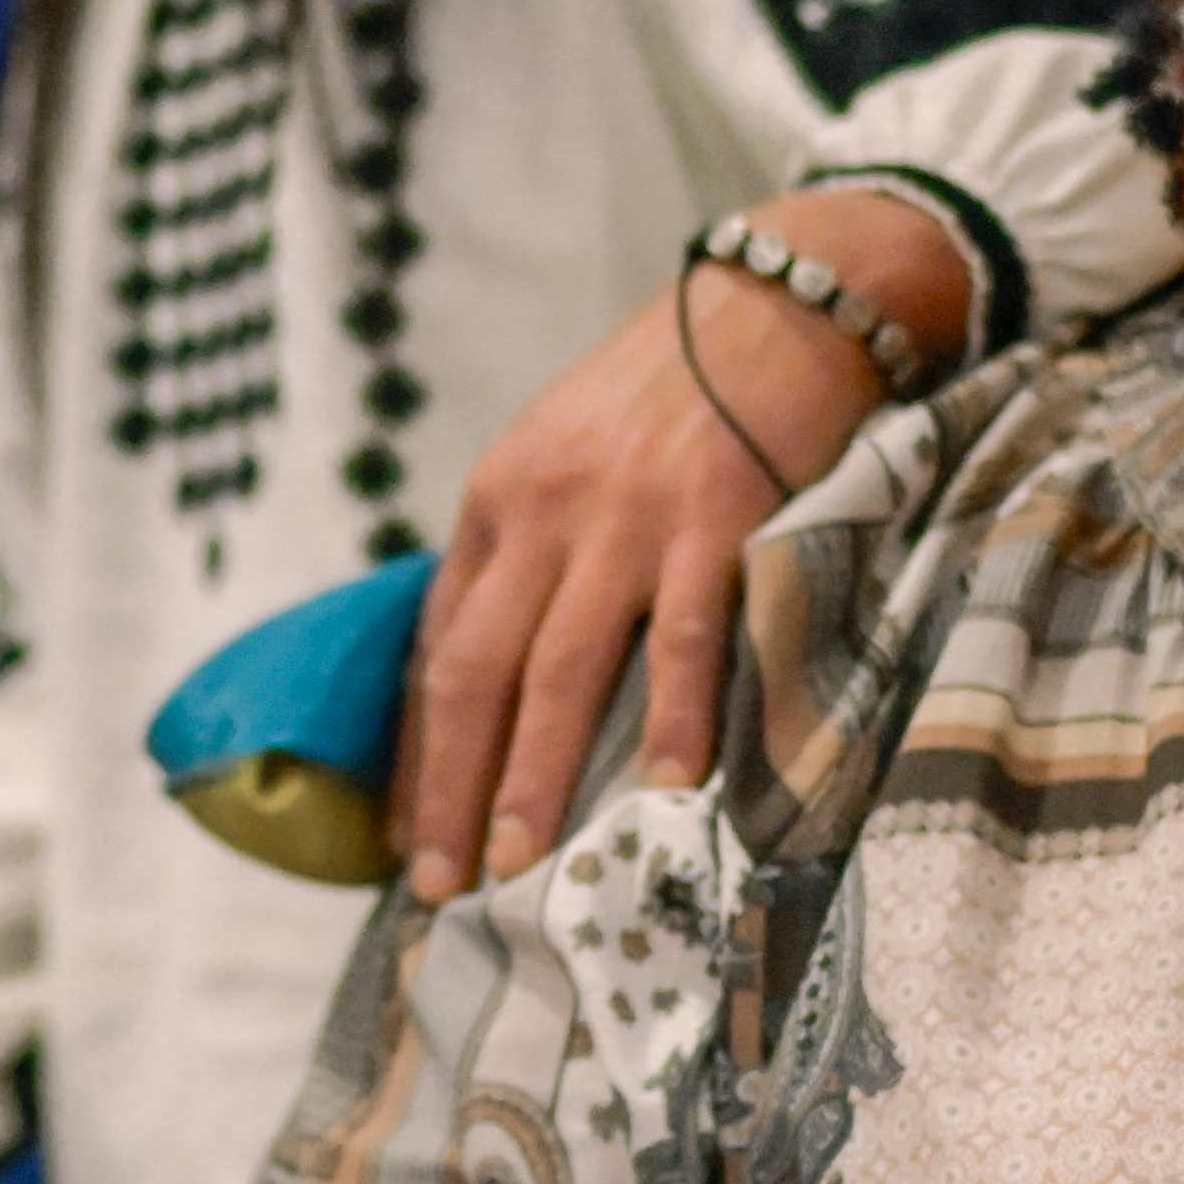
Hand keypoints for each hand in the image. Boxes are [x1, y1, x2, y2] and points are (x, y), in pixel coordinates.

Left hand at [397, 189, 963, 899]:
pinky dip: (675, 718)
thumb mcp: (562, 449)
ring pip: (562, 670)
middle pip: (478, 670)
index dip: (420, 748)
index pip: (438, 643)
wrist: (776, 301)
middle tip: (440, 883)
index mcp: (499, 498)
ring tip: (517, 862)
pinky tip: (665, 790)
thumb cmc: (671, 390)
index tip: (407, 833)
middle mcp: (545, 509)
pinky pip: (686, 638)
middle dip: (451, 785)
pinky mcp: (717, 521)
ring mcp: (629, 518)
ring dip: (535, 775)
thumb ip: (526, 546)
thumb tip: (491, 664)